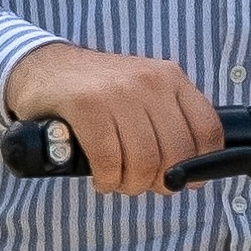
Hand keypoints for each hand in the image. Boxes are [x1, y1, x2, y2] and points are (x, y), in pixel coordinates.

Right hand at [1, 42, 226, 197]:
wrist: (42, 66)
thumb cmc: (96, 90)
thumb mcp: (142, 91)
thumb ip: (168, 123)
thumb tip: (192, 176)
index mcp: (170, 78)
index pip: (207, 128)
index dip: (201, 164)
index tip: (187, 181)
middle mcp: (149, 82)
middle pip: (176, 153)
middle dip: (159, 181)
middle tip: (141, 183)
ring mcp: (117, 92)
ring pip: (144, 161)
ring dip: (130, 184)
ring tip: (117, 181)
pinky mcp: (86, 106)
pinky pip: (109, 160)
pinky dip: (106, 179)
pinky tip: (101, 178)